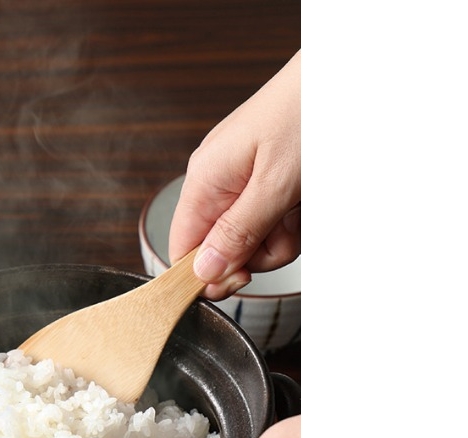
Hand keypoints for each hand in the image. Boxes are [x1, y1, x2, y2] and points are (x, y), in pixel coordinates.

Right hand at [169, 51, 300, 299]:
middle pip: (219, 249)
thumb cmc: (307, 113)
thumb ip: (237, 233)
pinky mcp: (262, 180)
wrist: (340, 74)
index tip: (240, 278)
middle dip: (256, 253)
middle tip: (283, 233)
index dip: (206, 274)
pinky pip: (267, 221)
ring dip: (279, 238)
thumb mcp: (274, 186)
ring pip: (249, 239)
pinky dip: (288, 222)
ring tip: (298, 210)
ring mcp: (238, 181)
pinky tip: (301, 204)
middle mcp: (214, 183)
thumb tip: (202, 272)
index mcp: (204, 181)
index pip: (182, 250)